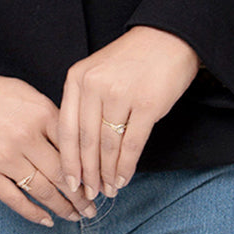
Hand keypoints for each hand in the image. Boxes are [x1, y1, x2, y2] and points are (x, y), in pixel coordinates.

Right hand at [0, 47, 96, 226]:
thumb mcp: (28, 93)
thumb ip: (50, 117)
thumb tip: (72, 143)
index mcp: (41, 113)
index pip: (74, 147)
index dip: (90, 168)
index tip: (99, 180)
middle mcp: (26, 137)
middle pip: (63, 174)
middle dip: (82, 195)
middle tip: (94, 207)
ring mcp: (6, 157)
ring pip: (43, 191)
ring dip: (63, 207)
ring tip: (77, 216)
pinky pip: (15, 199)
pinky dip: (33, 213)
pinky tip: (47, 220)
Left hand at [57, 27, 199, 199]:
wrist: (166, 38)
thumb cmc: (130, 59)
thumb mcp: (96, 72)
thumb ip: (84, 101)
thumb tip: (78, 149)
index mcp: (77, 78)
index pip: (66, 129)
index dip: (67, 161)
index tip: (69, 182)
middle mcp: (95, 86)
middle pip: (85, 142)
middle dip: (86, 173)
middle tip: (89, 194)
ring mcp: (121, 95)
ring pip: (108, 147)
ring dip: (107, 174)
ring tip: (108, 189)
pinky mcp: (147, 105)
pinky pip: (132, 145)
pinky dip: (126, 167)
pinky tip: (123, 178)